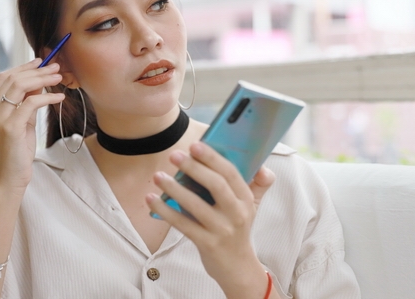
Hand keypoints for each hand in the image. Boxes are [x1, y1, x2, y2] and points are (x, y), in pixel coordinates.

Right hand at [0, 58, 64, 192]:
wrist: (9, 178)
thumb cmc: (16, 151)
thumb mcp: (20, 122)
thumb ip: (26, 103)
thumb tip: (39, 82)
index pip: (3, 78)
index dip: (23, 67)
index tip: (40, 62)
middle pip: (12, 78)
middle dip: (36, 70)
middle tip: (56, 67)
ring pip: (20, 86)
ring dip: (43, 79)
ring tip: (59, 78)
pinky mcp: (10, 127)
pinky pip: (31, 103)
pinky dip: (47, 97)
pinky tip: (59, 97)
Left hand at [146, 142, 275, 298]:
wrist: (238, 269)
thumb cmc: (237, 230)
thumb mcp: (251, 207)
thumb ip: (257, 185)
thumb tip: (263, 166)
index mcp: (246, 199)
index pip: (231, 173)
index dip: (213, 158)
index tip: (195, 145)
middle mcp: (237, 213)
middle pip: (216, 186)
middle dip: (194, 168)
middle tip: (174, 155)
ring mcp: (222, 230)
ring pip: (196, 205)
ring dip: (174, 188)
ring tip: (158, 176)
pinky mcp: (207, 244)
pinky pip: (183, 224)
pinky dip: (165, 210)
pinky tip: (151, 199)